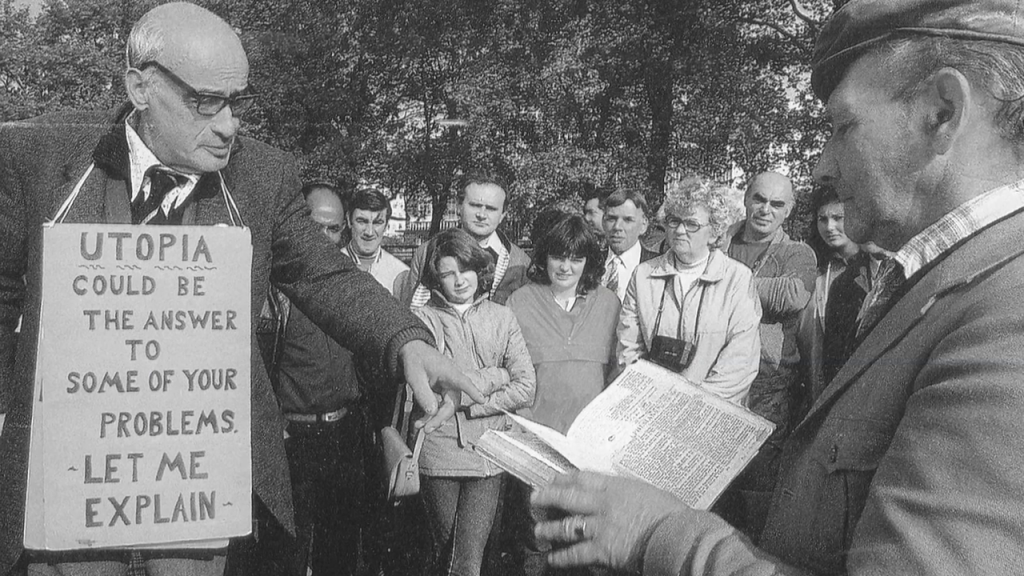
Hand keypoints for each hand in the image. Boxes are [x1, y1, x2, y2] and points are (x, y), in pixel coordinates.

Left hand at [400, 339, 483, 432]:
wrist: (413, 352)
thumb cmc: (416, 359)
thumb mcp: (415, 376)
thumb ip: (423, 394)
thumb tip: (432, 412)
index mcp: (449, 372)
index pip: (463, 382)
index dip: (473, 391)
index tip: (481, 400)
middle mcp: (452, 381)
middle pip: (452, 403)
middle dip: (441, 418)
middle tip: (427, 429)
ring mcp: (448, 387)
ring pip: (446, 408)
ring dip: (435, 419)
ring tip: (421, 427)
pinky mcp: (442, 392)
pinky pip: (440, 407)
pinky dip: (431, 415)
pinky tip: (421, 421)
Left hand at [531, 471, 687, 571]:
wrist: (677, 536)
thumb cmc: (671, 515)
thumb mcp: (648, 492)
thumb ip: (629, 493)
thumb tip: (622, 496)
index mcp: (617, 486)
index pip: (583, 478)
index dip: (564, 478)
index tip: (553, 478)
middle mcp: (603, 504)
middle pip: (568, 497)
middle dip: (548, 496)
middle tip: (534, 497)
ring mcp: (601, 527)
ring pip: (566, 525)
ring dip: (549, 528)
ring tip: (539, 530)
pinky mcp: (602, 549)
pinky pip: (576, 553)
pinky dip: (562, 556)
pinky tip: (553, 558)